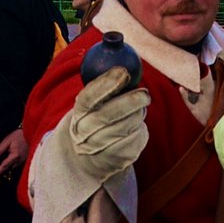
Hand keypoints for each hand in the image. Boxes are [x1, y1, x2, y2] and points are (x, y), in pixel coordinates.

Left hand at [0, 128, 26, 181]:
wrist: (31, 132)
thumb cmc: (19, 135)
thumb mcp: (8, 140)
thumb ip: (0, 149)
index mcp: (15, 155)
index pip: (4, 166)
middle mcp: (20, 159)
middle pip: (9, 167)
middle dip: (3, 169)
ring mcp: (24, 159)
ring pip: (14, 166)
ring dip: (9, 165)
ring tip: (6, 161)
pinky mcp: (26, 158)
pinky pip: (18, 163)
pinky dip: (14, 162)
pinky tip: (13, 158)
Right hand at [69, 66, 149, 180]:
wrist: (86, 158)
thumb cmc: (96, 120)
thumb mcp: (93, 105)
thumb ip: (107, 87)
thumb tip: (125, 62)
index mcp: (78, 113)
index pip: (89, 97)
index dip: (106, 83)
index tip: (123, 72)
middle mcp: (83, 133)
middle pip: (108, 115)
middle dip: (129, 102)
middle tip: (145, 93)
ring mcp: (98, 149)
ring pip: (126, 127)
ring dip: (137, 115)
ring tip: (139, 109)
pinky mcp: (116, 160)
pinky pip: (136, 140)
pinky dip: (140, 130)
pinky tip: (136, 126)